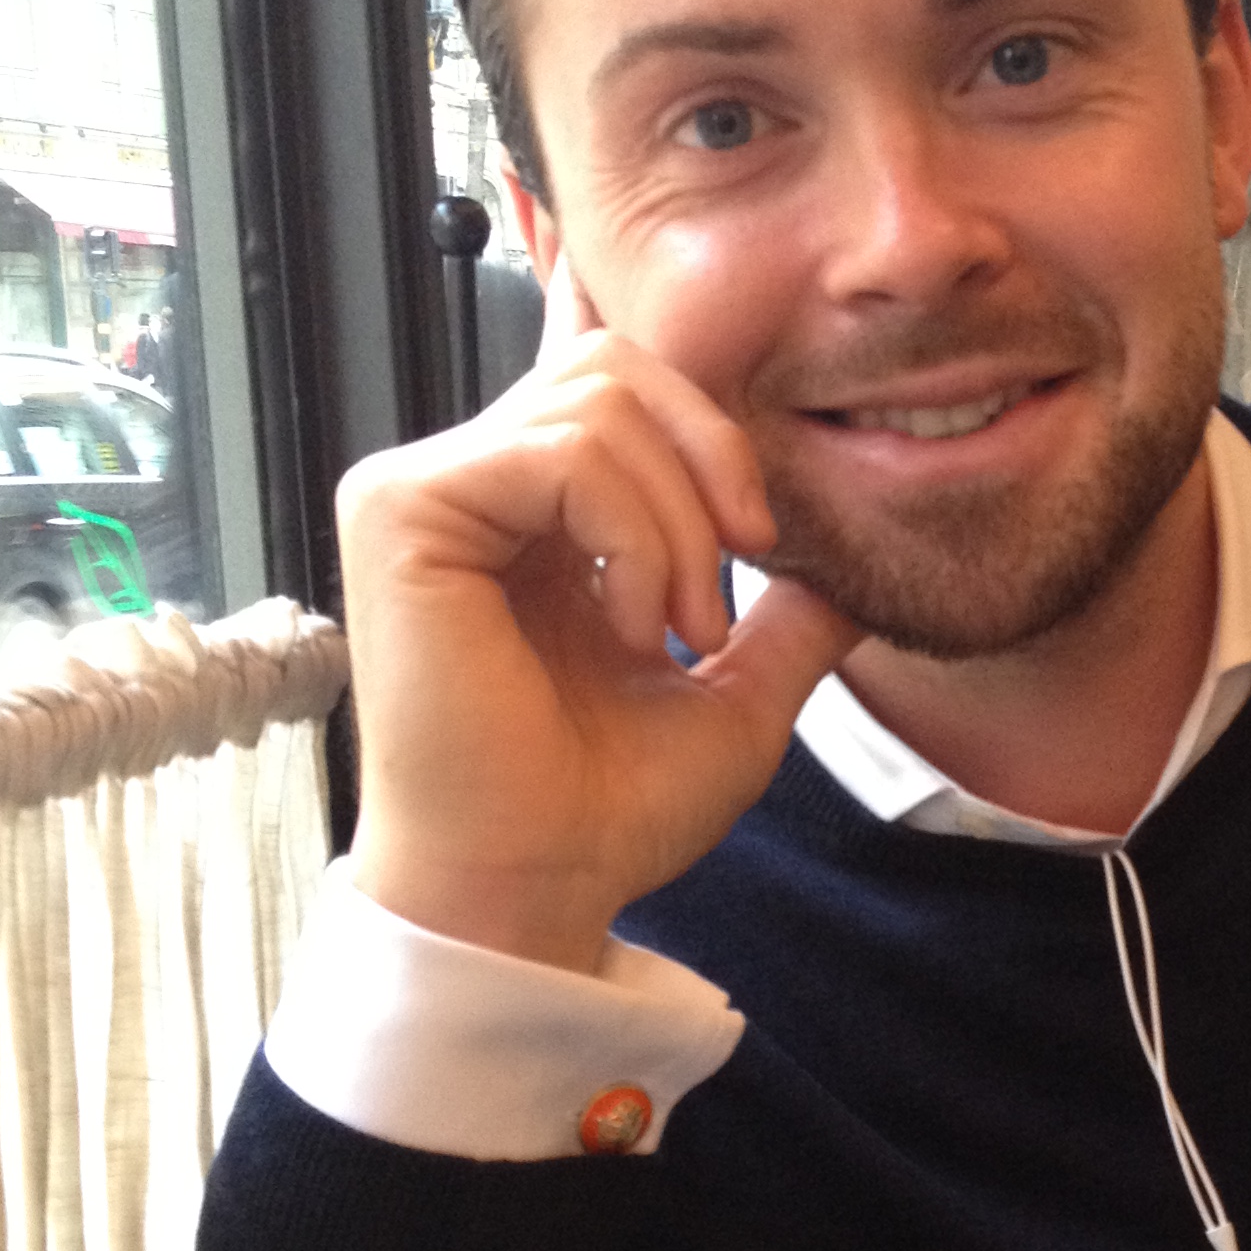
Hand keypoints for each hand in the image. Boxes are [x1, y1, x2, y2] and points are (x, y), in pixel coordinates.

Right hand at [340, 254, 858, 969]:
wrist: (538, 885)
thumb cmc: (609, 810)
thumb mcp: (738, 698)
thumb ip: (787, 621)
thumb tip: (851, 569)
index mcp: (536, 512)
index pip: (612, 377)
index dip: (701, 410)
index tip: (762, 533)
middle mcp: (471, 484)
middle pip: (619, 366)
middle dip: (714, 458)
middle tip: (743, 578)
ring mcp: (424, 488)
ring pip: (599, 402)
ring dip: (677, 522)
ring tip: (680, 630)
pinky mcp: (400, 509)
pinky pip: (557, 450)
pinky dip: (630, 536)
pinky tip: (633, 626)